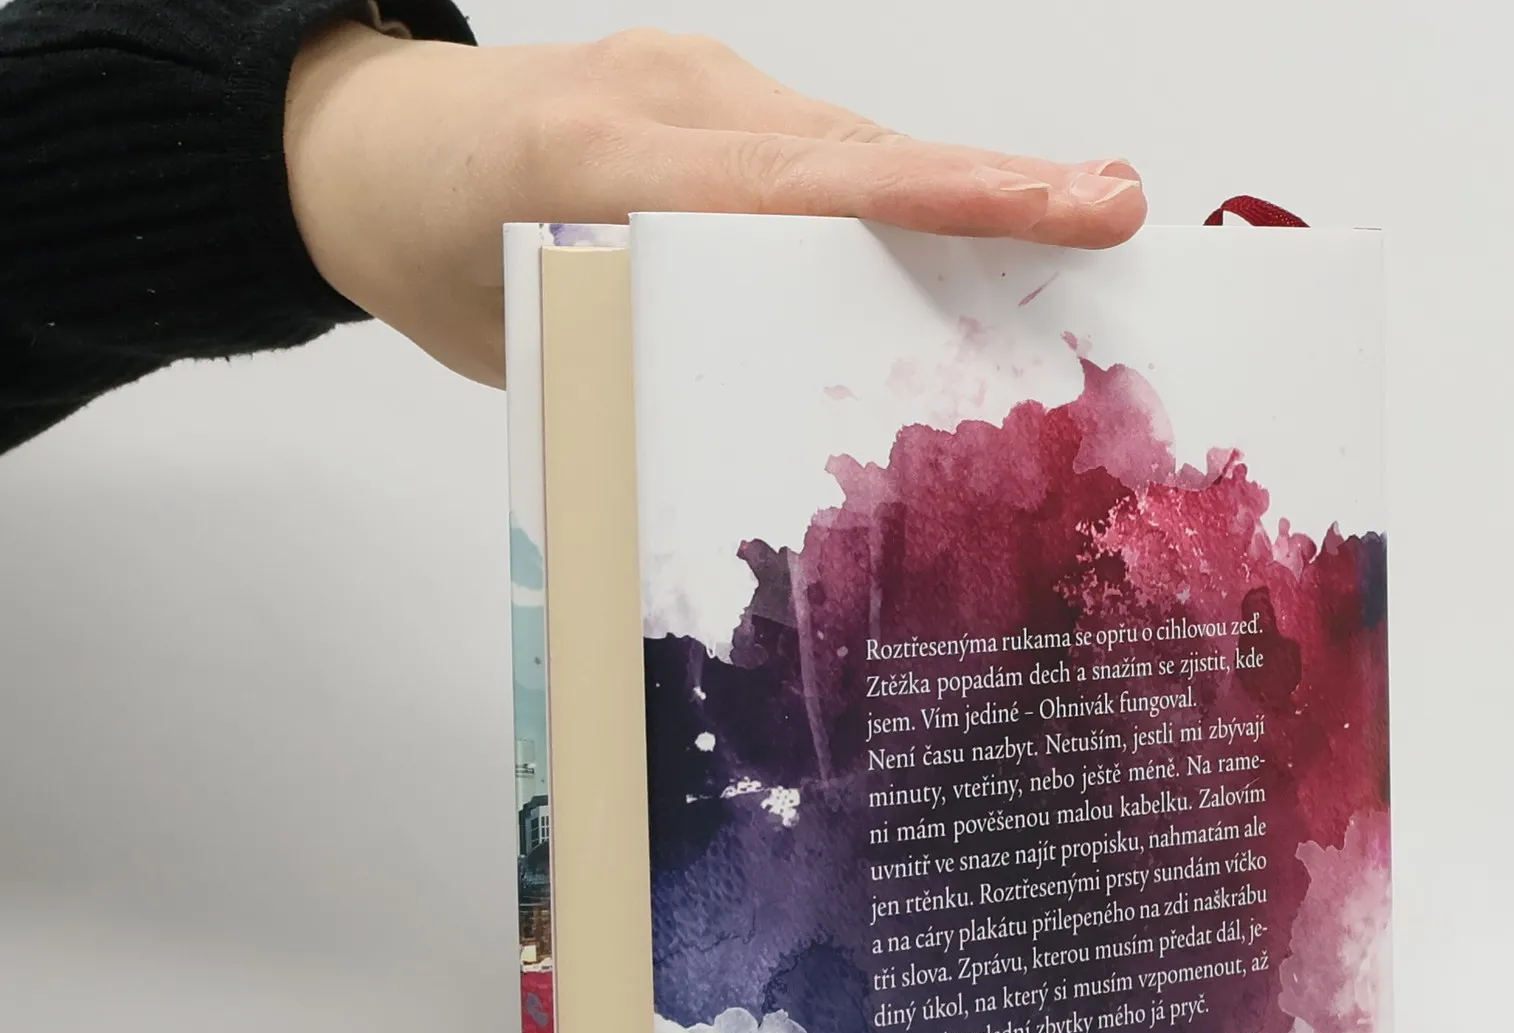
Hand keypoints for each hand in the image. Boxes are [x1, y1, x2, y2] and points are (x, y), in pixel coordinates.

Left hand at [285, 24, 1146, 386]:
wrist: (364, 155)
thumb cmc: (423, 241)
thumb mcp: (508, 326)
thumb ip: (634, 354)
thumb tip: (765, 427)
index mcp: (611, 155)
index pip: (808, 181)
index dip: (948, 198)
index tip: (1070, 205)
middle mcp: (681, 102)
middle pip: (865, 158)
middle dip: (998, 194)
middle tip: (1119, 221)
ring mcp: (706, 95)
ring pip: (858, 159)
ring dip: (959, 209)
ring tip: (1081, 242)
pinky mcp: (719, 115)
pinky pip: (825, 165)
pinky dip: (896, 214)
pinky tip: (969, 255)